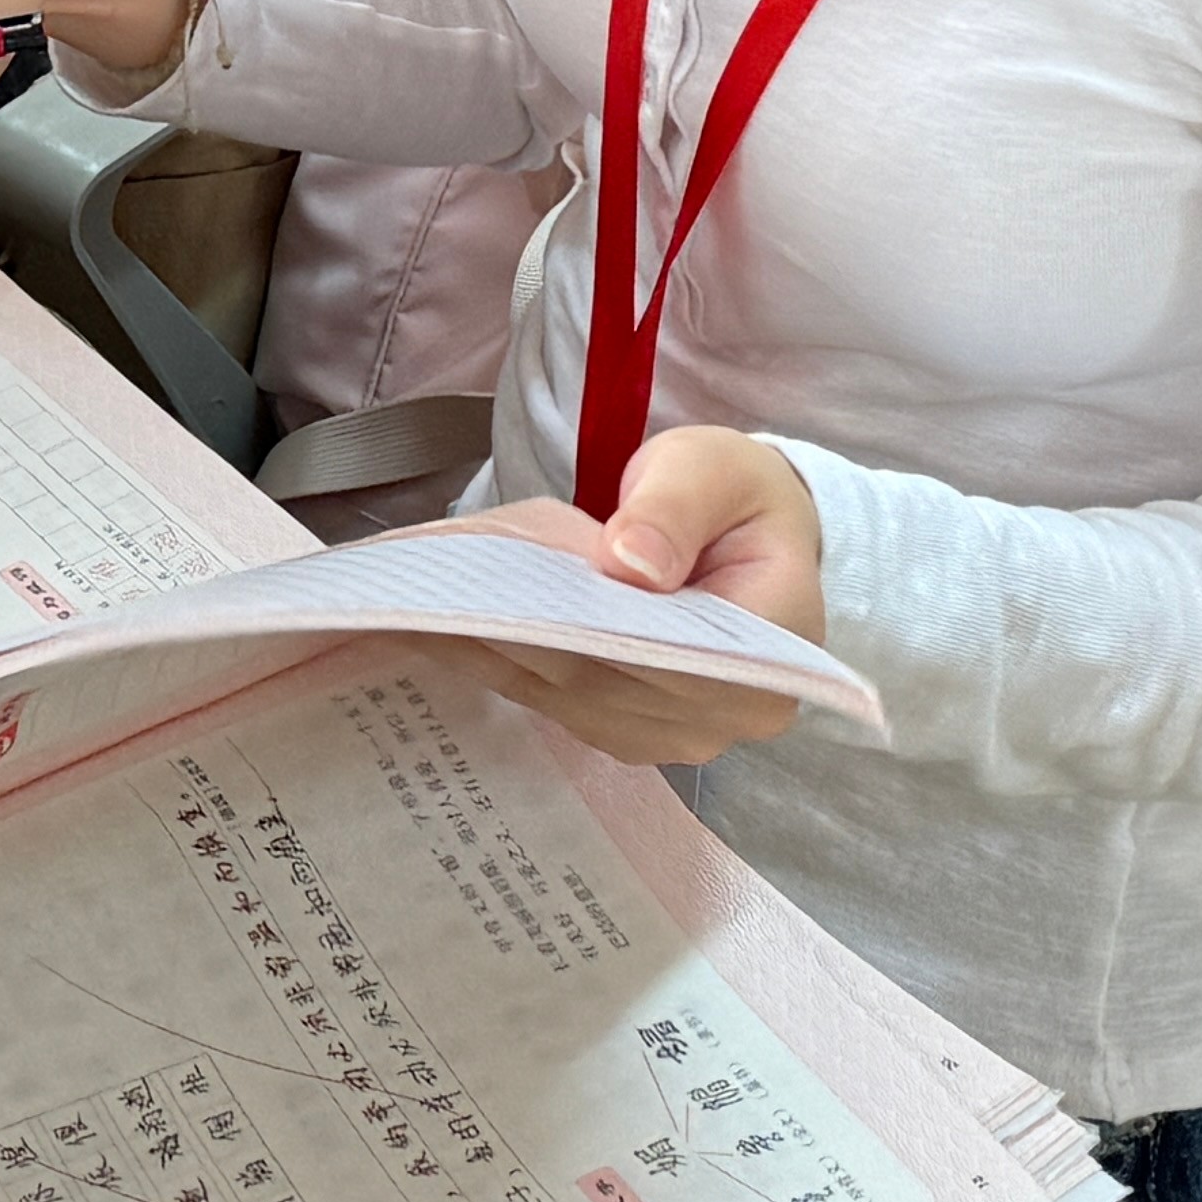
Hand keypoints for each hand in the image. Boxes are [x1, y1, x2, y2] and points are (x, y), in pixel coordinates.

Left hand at [457, 429, 825, 765]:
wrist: (747, 530)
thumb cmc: (736, 495)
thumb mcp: (713, 469)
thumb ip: (674, 509)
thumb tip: (630, 564)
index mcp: (773, 657)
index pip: (671, 658)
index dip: (591, 631)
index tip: (514, 594)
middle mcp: (730, 714)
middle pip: (611, 682)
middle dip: (524, 638)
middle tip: (440, 601)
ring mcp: (678, 732)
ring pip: (574, 698)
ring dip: (501, 657)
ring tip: (428, 614)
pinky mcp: (632, 728)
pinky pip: (562, 701)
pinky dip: (506, 666)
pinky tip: (449, 634)